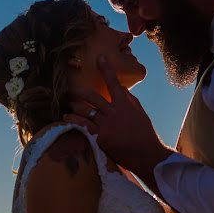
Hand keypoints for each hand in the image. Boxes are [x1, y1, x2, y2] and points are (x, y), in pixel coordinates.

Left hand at [65, 56, 171, 175]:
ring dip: (74, 105)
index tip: (100, 58)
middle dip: (79, 91)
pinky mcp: (101, 137)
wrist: (147, 154)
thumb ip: (131, 100)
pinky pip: (83, 126)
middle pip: (93, 97)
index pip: (114, 83)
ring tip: (67, 103)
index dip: (106, 69)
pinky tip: (66, 118)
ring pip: (85, 110)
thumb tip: (122, 88)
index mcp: (125, 104)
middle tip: (69, 88)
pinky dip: (74, 121)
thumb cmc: (145, 135)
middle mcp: (114, 111)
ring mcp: (106, 124)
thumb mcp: (141, 114)